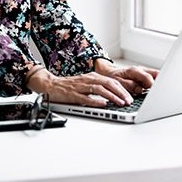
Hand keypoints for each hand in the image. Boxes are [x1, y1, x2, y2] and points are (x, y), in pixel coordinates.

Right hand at [26, 60, 158, 106]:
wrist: (50, 85)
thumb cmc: (70, 87)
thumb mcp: (87, 85)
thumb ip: (99, 89)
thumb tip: (115, 97)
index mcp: (93, 77)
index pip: (112, 81)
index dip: (123, 89)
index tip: (131, 97)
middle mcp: (88, 79)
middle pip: (108, 83)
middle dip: (120, 92)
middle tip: (129, 101)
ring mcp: (80, 86)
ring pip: (99, 89)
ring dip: (112, 96)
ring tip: (120, 103)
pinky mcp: (72, 94)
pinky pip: (85, 97)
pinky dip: (95, 100)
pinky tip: (103, 104)